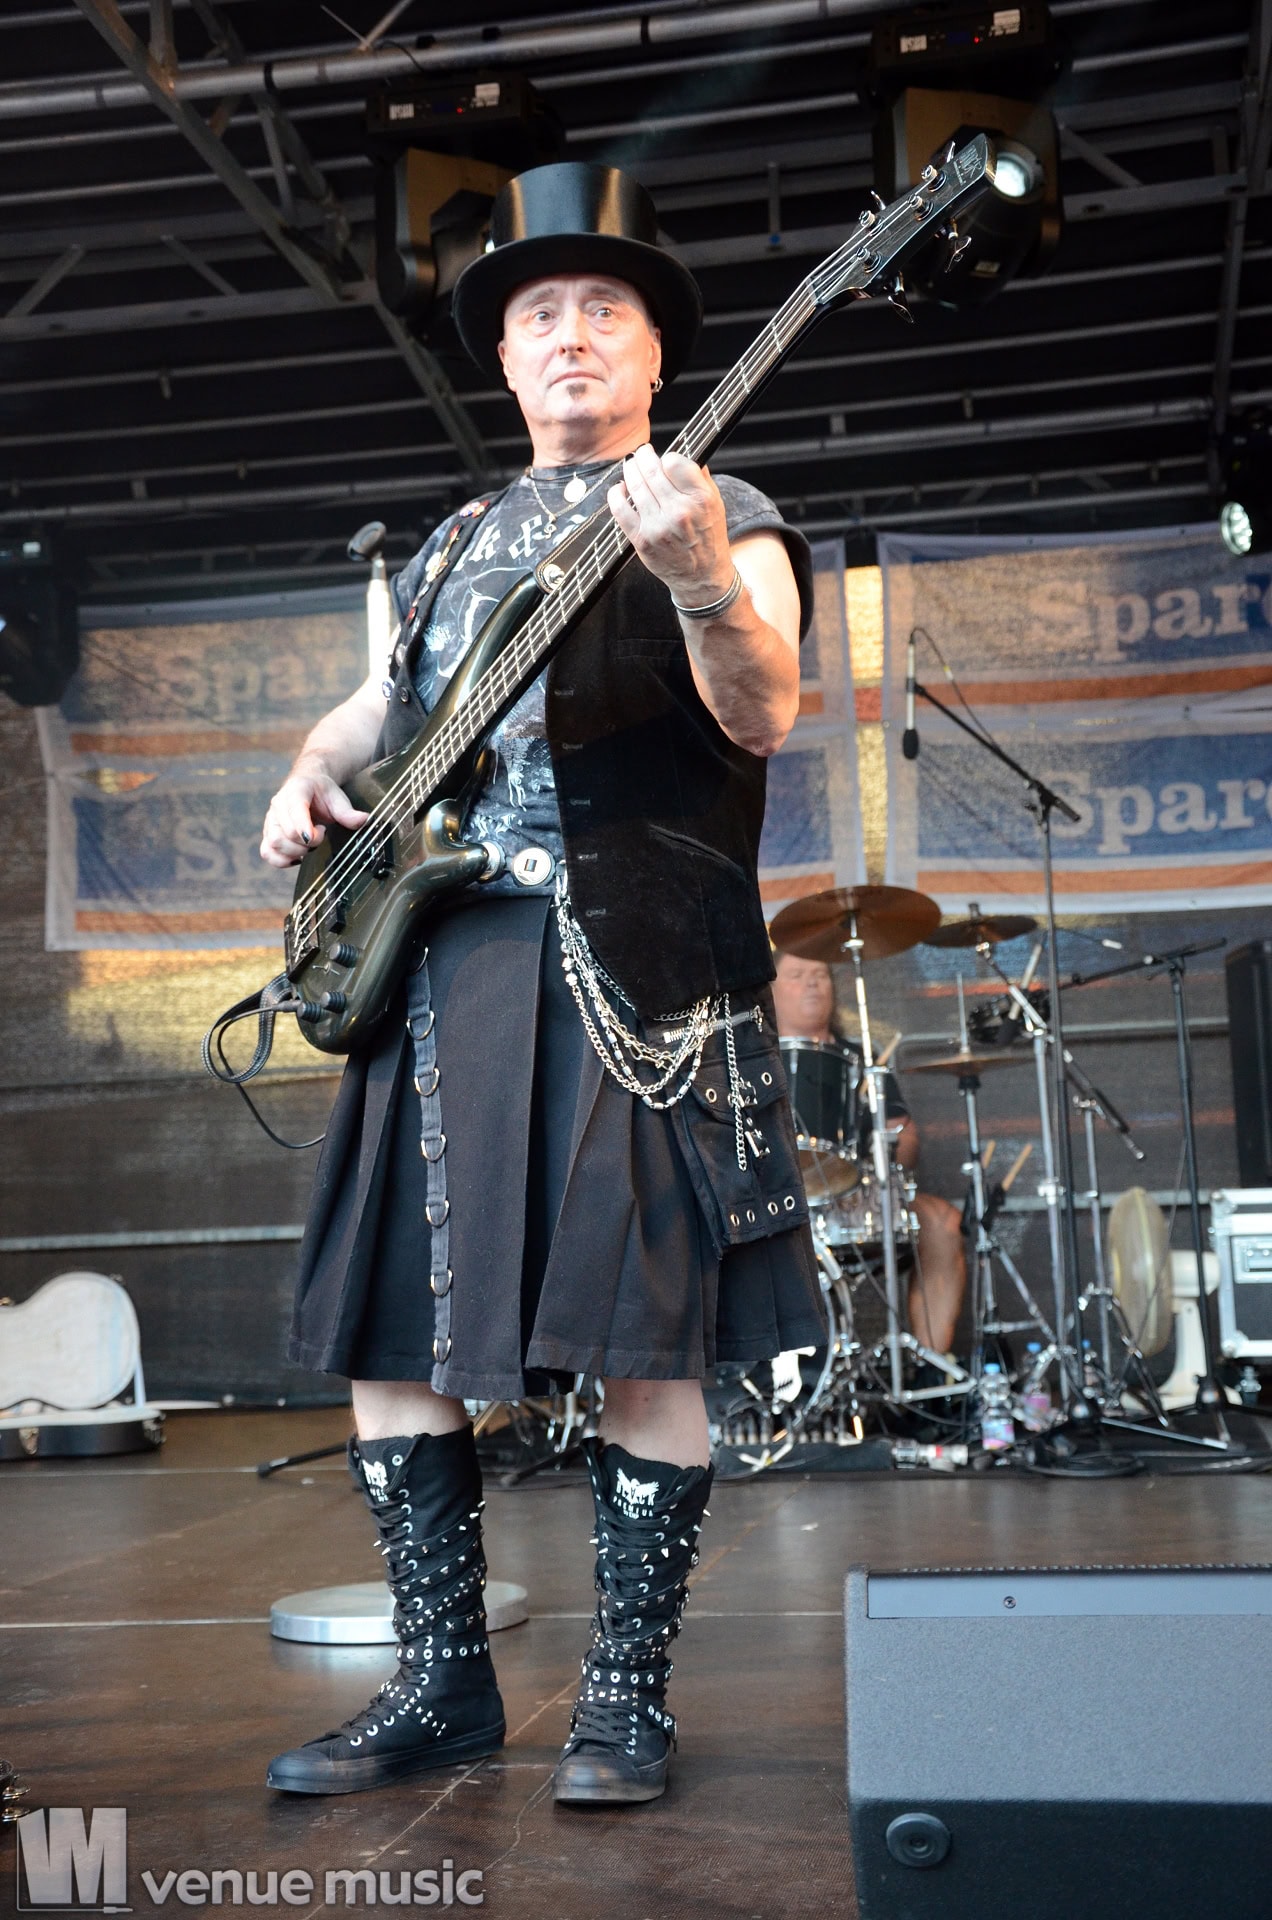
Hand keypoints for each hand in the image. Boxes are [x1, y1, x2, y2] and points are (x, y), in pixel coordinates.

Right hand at [259, 769, 368, 868]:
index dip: (303, 827)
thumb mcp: (338, 798)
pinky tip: (298, 857)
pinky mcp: (268, 834)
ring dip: (295, 851)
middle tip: (321, 835)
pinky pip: (267, 852)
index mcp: (295, 790)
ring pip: (274, 843)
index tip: (315, 836)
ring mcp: (271, 820)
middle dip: (306, 842)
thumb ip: (348, 811)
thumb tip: (363, 820)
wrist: (308, 785)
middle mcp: (278, 805)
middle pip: (284, 832)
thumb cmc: (322, 792)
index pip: (294, 809)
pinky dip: (282, 860)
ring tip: (310, 845)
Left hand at [607, 444, 733, 605]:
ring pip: (635, 485)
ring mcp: (658, 526)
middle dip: (642, 457)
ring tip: (631, 466)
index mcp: (701, 499)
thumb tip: (683, 455)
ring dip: (629, 471)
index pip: (674, 462)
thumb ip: (700, 479)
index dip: (667, 458)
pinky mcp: (642, 539)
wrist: (701, 576)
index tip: (665, 460)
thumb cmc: (708, 538)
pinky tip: (619, 489)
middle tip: (641, 454)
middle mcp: (680, 511)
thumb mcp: (716, 505)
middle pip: (652, 470)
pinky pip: (620, 509)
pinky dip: (615, 494)